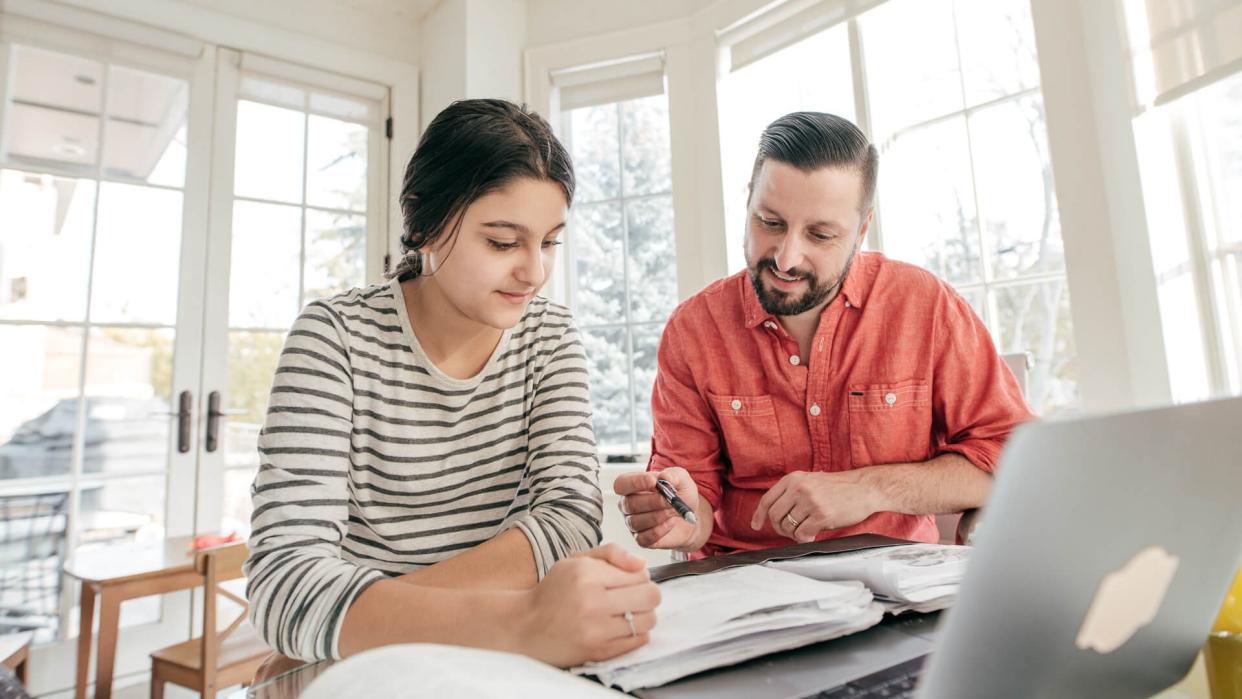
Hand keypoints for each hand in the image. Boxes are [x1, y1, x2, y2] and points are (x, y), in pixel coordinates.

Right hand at [518, 543, 660, 666]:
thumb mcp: (576, 560)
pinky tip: (619, 628)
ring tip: (626, 613)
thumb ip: (611, 553)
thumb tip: (641, 563)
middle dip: (647, 594)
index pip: (640, 574)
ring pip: (649, 620)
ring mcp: (596, 630)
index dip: (640, 577)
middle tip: (633, 596)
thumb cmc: (552, 593)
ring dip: (643, 615)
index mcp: (586, 574)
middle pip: (651, 596)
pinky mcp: (599, 652)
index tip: (630, 581)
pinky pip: (639, 641)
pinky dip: (636, 633)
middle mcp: (592, 602)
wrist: (526, 627)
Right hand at [613, 468, 701, 549]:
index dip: (636, 483)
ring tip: (673, 511)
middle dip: (653, 502)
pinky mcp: (642, 539)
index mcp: (632, 486)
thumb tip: (664, 477)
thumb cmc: (681, 494)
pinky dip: (660, 531)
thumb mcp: (681, 478)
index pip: (621, 484)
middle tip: (670, 501)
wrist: (692, 516)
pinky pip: (644, 538)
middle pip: (629, 504)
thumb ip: (673, 475)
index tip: (654, 482)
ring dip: (659, 516)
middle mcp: (628, 504)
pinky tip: (670, 523)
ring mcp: (633, 523)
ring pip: (636, 522)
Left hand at [750, 469, 882, 542]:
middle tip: (791, 532)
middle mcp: (799, 488)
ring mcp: (810, 501)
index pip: (767, 499)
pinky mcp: (822, 515)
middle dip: (780, 528)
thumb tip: (773, 513)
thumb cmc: (839, 488)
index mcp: (793, 479)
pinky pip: (802, 534)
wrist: (865, 487)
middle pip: (774, 516)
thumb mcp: (811, 480)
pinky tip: (813, 535)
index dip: (759, 515)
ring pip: (788, 527)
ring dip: (794, 534)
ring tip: (807, 530)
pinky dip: (805, 539)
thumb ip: (792, 492)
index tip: (756, 526)